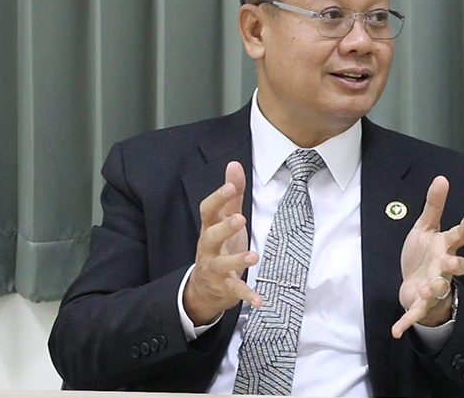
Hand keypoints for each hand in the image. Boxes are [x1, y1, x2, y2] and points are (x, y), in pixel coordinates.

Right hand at [183, 161, 262, 324]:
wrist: (203, 288)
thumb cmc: (219, 247)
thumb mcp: (225, 219)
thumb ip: (231, 194)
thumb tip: (234, 164)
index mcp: (210, 228)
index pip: (208, 211)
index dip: (218, 198)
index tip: (230, 186)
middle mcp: (209, 248)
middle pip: (211, 236)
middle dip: (225, 228)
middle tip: (240, 219)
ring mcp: (215, 269)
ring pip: (222, 264)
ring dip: (238, 261)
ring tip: (254, 256)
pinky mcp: (224, 288)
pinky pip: (235, 292)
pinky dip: (247, 295)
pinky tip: (260, 299)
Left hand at [392, 175, 463, 338]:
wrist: (417, 283)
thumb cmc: (425, 254)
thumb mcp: (426, 227)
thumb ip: (434, 205)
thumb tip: (441, 178)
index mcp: (445, 248)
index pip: (459, 236)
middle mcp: (444, 268)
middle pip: (454, 267)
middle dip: (455, 265)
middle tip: (452, 261)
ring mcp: (434, 286)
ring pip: (438, 289)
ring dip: (433, 289)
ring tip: (427, 287)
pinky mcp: (420, 303)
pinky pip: (415, 313)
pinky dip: (406, 322)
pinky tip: (396, 331)